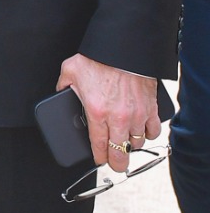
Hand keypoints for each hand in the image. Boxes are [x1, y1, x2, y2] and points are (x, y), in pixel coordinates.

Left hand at [56, 53, 162, 171]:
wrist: (123, 49)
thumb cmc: (97, 59)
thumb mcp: (70, 72)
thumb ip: (63, 87)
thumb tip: (60, 93)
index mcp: (96, 112)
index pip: (99, 145)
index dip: (99, 157)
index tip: (99, 160)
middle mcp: (118, 118)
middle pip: (120, 152)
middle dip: (117, 162)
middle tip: (116, 163)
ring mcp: (136, 114)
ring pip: (137, 143)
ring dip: (130, 145)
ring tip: (124, 143)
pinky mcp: (151, 108)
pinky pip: (153, 130)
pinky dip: (147, 134)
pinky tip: (140, 132)